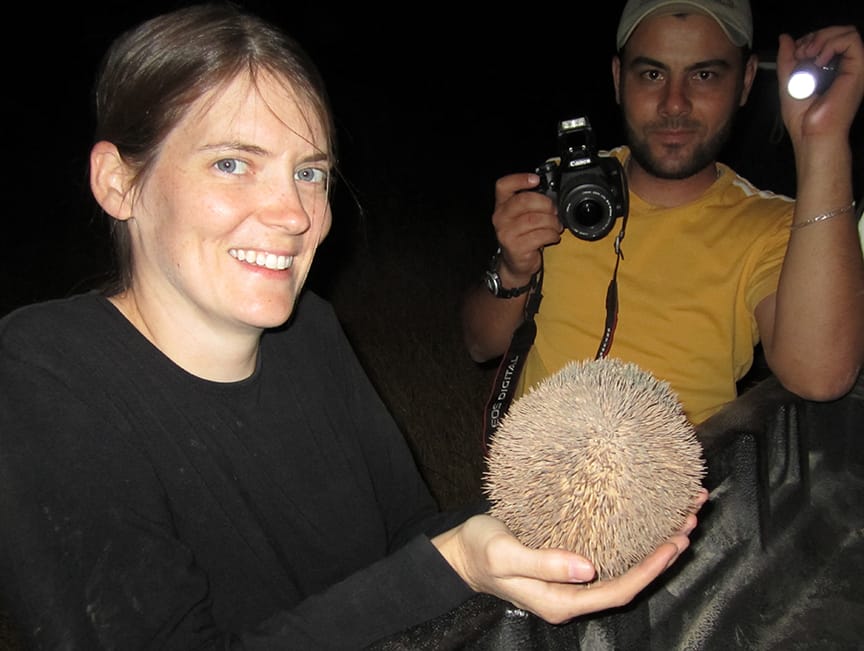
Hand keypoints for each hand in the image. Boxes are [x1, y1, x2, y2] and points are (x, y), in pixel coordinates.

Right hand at [434, 488, 708, 624]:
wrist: (460, 553)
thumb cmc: (480, 552)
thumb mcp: (505, 556)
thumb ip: (544, 564)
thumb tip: (588, 569)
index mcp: (562, 602)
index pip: (618, 589)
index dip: (650, 568)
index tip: (674, 541)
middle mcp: (573, 594)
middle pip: (630, 578)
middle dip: (663, 552)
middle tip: (690, 517)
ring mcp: (573, 580)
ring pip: (624, 565)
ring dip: (654, 543)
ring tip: (681, 515)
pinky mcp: (569, 562)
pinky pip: (611, 552)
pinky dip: (633, 536)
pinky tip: (645, 518)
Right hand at [491, 173, 563, 283]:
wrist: (516, 263)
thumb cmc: (523, 236)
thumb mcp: (523, 216)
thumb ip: (531, 203)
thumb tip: (552, 195)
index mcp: (502, 205)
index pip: (503, 186)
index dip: (520, 179)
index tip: (536, 180)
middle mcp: (500, 217)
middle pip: (523, 201)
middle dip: (545, 204)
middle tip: (554, 211)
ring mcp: (506, 233)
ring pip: (534, 219)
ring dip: (552, 222)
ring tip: (556, 226)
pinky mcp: (515, 247)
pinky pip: (539, 235)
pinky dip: (551, 235)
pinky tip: (553, 236)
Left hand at [778, 25, 863, 143]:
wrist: (811, 135)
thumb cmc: (801, 118)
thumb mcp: (787, 82)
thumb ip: (786, 60)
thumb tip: (785, 38)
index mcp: (833, 69)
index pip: (829, 39)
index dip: (811, 38)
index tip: (795, 52)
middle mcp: (846, 67)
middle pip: (839, 32)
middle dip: (815, 36)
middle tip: (800, 53)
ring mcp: (853, 68)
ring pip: (848, 32)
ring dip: (823, 38)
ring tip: (808, 55)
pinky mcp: (858, 69)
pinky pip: (851, 40)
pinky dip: (831, 43)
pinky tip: (818, 60)